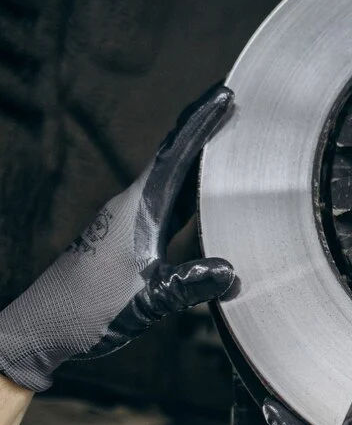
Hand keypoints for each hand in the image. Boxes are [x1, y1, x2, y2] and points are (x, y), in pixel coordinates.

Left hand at [0, 84, 235, 391]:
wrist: (43, 329)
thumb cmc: (85, 310)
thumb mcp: (143, 300)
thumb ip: (188, 285)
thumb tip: (231, 273)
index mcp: (135, 209)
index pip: (175, 155)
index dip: (201, 123)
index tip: (224, 95)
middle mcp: (132, 207)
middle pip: (175, 157)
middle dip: (204, 130)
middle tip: (234, 105)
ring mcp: (131, 222)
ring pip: (173, 179)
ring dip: (199, 158)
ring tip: (230, 140)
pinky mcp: (132, 240)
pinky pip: (170, 203)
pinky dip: (192, 190)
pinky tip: (207, 193)